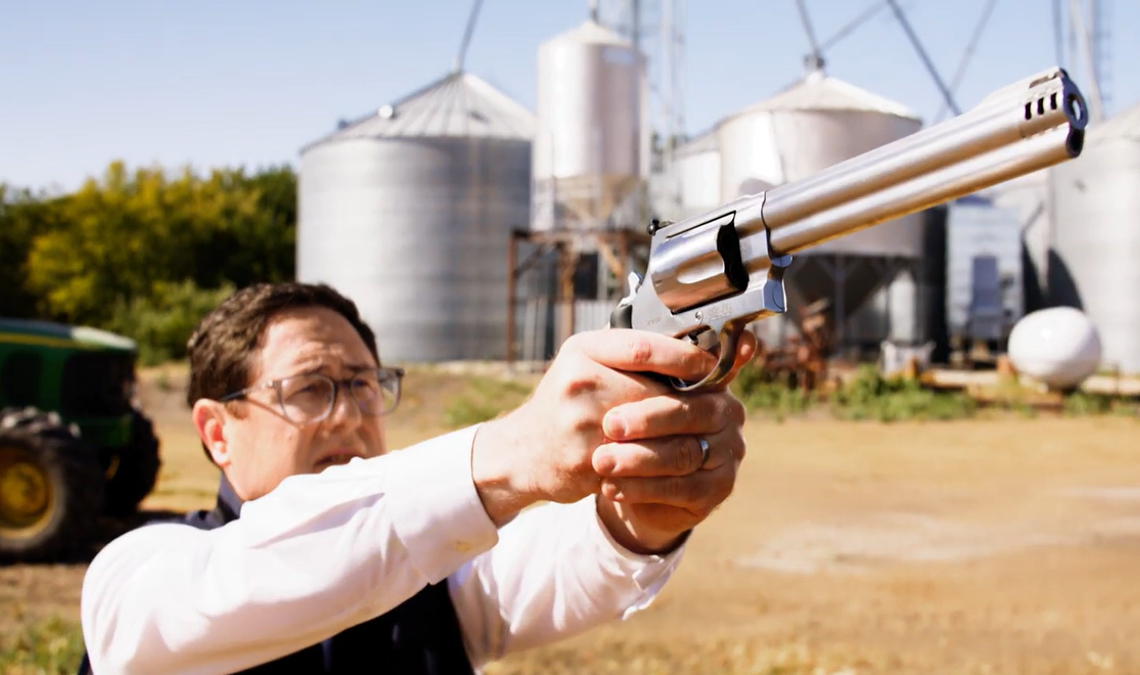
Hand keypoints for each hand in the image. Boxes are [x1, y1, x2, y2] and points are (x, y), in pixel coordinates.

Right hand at [470, 329, 723, 525]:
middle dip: (686, 401)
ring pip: (650, 429)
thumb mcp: (587, 365)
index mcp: (582, 351)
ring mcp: (579, 422)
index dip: (683, 357)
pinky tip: (672, 460)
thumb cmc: (566, 403)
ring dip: (678, 434)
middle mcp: (577, 381)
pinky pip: (637, 460)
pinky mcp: (585, 460)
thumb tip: (696, 351)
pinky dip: (659, 461)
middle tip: (714, 405)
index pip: (643, 347)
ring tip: (697, 433)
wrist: (522, 453)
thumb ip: (630, 356)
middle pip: (653, 391)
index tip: (708, 365)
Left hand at [593, 333, 754, 553]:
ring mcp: (729, 452)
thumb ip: (633, 359)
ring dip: (639, 459)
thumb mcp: (627, 388)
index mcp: (711, 378)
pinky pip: (682, 490)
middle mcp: (728, 412)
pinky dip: (643, 489)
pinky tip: (611, 487)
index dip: (671, 366)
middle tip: (610, 424)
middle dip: (648, 419)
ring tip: (602, 461)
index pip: (699, 367)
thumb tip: (620, 324)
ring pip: (684, 454)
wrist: (632, 477)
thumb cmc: (628, 424)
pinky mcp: (718, 489)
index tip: (631, 372)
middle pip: (692, 412)